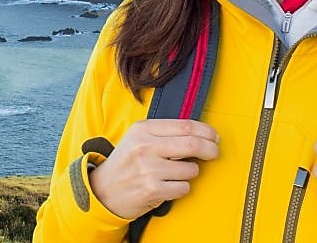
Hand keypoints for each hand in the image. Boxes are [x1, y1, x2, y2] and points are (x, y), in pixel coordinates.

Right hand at [87, 119, 219, 219]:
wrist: (102, 191)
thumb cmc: (125, 163)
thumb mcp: (137, 138)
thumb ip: (164, 133)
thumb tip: (201, 134)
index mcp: (143, 129)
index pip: (185, 126)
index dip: (206, 131)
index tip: (214, 137)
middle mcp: (145, 147)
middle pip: (192, 144)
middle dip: (210, 149)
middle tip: (214, 152)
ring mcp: (148, 169)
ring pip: (191, 169)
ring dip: (191, 172)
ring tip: (177, 173)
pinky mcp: (152, 190)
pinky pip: (184, 188)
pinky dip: (181, 188)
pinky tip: (169, 186)